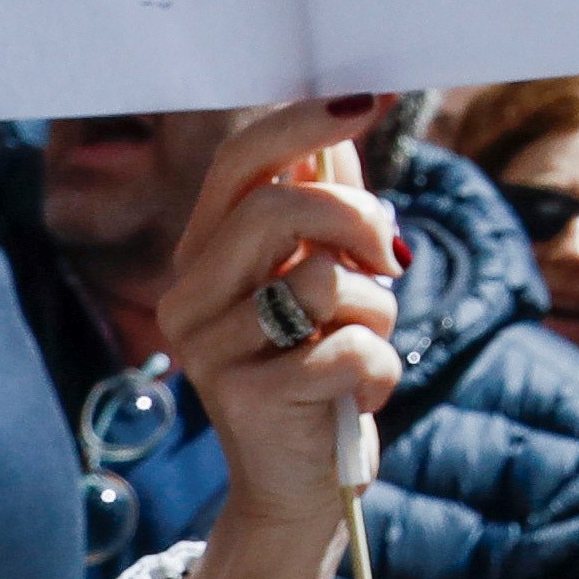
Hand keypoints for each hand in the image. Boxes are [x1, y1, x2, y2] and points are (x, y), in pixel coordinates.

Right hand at [142, 97, 405, 578]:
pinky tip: (361, 393)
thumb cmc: (321, 366)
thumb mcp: (326, 280)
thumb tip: (342, 129)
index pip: (242, 161)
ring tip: (363, 345)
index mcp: (206, 250)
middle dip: (358, 221)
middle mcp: (190, 292)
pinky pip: (346, 348)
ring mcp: (207, 348)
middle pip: (281, 207)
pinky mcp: (242, 398)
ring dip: (376, 311)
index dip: (306, 123)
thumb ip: (328, 208)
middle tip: (388, 259)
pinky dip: (380, 367)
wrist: (303, 481)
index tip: (372, 98)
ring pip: (324, 282)